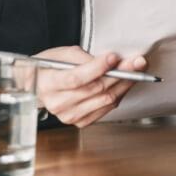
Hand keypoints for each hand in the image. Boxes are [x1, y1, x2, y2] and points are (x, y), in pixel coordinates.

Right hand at [33, 46, 147, 127]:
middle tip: (136, 62)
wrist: (39, 86)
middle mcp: (57, 103)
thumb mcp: (62, 54)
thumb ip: (83, 57)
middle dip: (120, 73)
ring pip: (105, 99)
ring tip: (136, 70)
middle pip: (96, 89)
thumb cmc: (50, 67)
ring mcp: (69, 115)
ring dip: (125, 84)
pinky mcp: (80, 122)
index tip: (114, 57)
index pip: (76, 78)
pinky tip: (124, 83)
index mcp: (48, 84)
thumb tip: (109, 61)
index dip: (98, 68)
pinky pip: (107, 108)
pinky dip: (119, 94)